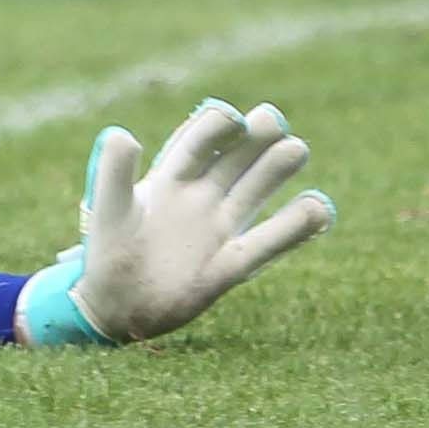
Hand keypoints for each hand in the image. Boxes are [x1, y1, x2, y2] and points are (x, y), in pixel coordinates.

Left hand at [15, 99, 335, 344]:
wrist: (113, 307)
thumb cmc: (107, 253)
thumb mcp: (107, 209)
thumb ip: (113, 173)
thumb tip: (122, 134)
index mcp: (169, 178)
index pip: (199, 141)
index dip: (216, 126)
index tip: (232, 120)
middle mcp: (200, 198)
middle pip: (235, 159)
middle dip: (255, 138)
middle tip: (274, 122)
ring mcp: (217, 231)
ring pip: (254, 192)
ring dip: (275, 170)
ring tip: (297, 149)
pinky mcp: (227, 268)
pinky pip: (266, 244)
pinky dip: (294, 227)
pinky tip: (321, 209)